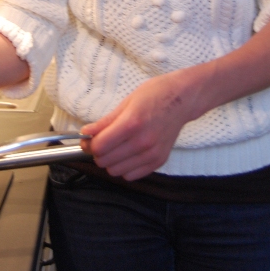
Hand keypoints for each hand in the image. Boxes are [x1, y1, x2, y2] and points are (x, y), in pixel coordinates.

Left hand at [80, 70, 194, 180]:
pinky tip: (128, 153)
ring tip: (115, 147)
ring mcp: (152, 154)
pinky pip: (132, 176)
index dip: (89, 144)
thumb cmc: (155, 95)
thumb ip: (106, 121)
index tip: (88, 139)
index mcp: (132, 124)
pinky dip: (125, 168)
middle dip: (98, 152)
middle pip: (105, 161)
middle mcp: (142, 142)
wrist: (182, 99)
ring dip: (111, 162)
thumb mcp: (127, 102)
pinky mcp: (159, 161)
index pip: (99, 147)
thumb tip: (87, 132)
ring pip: (116, 172)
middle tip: (101, 141)